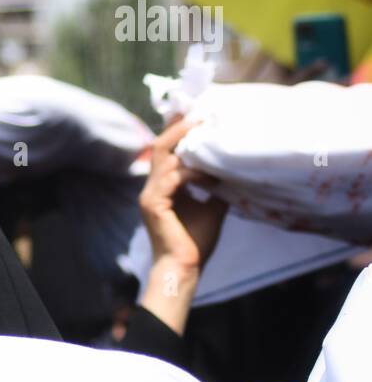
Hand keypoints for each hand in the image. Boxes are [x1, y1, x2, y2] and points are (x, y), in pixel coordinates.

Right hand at [138, 117, 228, 333]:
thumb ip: (214, 187)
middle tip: (200, 113)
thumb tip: (231, 170)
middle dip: (178, 128)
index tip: (196, 115)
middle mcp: (152, 187)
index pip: (166, 152)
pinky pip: (172, 178)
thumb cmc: (196, 242)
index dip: (177, 132)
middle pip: (160, 147)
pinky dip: (191, 172)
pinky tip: (208, 173)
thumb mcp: (211, 206)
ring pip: (165, 158)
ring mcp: (150, 195)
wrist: (185, 267)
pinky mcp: (154, 203)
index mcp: (162, 187)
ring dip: (186, 143)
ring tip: (205, 131)